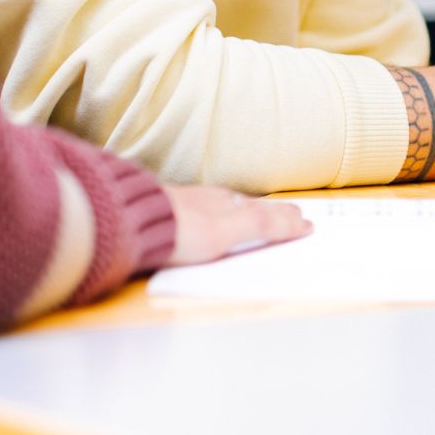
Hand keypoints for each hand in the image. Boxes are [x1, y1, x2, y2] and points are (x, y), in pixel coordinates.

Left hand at [164, 185, 309, 265]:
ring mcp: (189, 203)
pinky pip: (203, 206)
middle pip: (248, 205)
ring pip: (226, 203)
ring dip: (247, 208)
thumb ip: (262, 226)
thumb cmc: (179, 231)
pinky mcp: (167, 208)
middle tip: (291, 211)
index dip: (285, 219)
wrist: (130, 222)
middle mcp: (212, 201)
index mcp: (229, 206)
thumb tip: (301, 222)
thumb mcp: (227, 233)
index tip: (304, 221)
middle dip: (271, 210)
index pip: (265, 213)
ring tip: (259, 209)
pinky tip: (209, 211)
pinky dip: (219, 208)